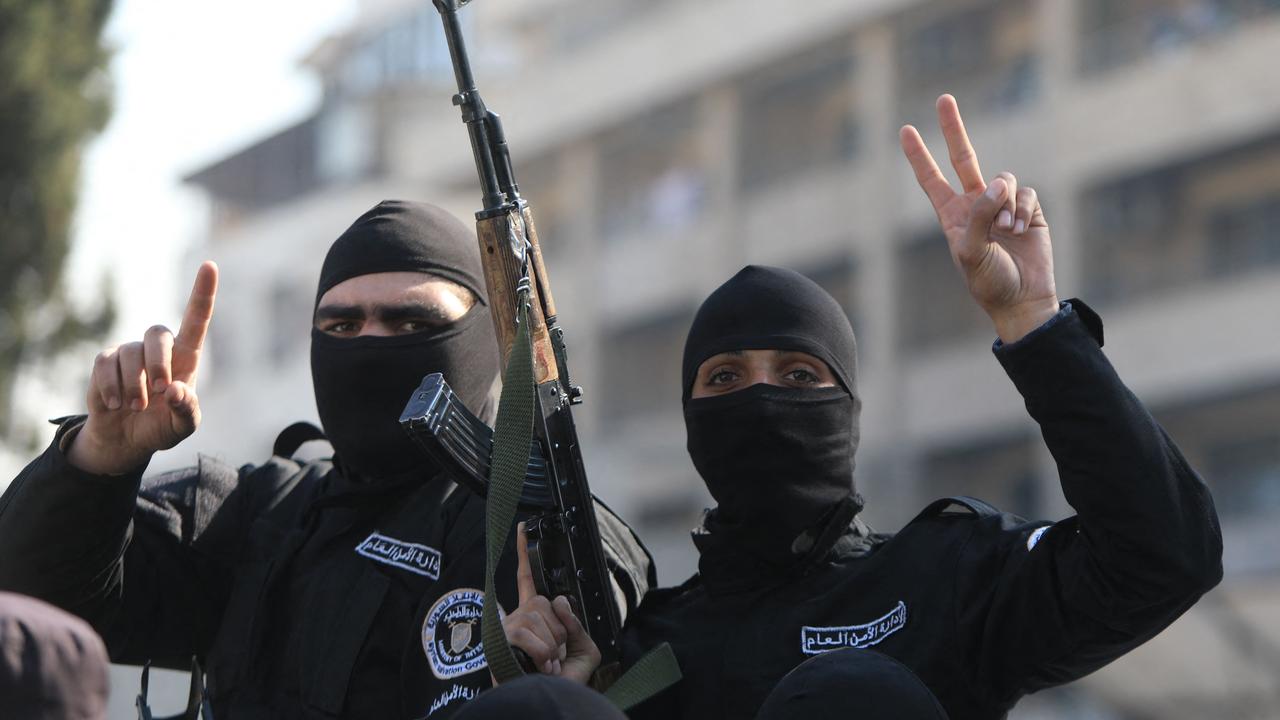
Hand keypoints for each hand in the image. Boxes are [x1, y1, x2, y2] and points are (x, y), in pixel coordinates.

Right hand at [67, 261, 218, 474]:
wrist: (128, 439)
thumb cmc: (163, 426)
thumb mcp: (184, 425)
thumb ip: (187, 409)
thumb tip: (175, 390)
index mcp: (185, 357)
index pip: (196, 319)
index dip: (203, 292)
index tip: (210, 265)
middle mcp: (158, 349)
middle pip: (158, 333)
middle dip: (158, 363)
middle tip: (160, 391)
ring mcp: (129, 352)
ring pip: (130, 353)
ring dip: (134, 385)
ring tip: (137, 407)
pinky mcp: (105, 362)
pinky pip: (105, 364)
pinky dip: (111, 387)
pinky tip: (115, 405)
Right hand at [498, 523, 600, 684]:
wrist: (548, 703)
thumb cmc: (563, 683)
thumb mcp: (584, 650)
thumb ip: (577, 623)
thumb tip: (559, 601)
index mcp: (535, 617)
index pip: (528, 579)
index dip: (525, 553)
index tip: (523, 528)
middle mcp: (516, 618)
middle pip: (543, 602)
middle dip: (559, 632)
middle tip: (556, 656)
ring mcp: (505, 629)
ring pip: (538, 617)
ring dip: (552, 646)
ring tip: (548, 665)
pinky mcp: (498, 642)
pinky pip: (527, 632)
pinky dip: (542, 653)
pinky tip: (540, 667)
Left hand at [900, 94, 1058, 342]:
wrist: (1023, 299)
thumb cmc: (989, 281)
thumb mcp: (971, 252)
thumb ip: (979, 215)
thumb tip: (996, 184)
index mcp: (952, 216)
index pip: (931, 179)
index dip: (919, 156)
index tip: (905, 130)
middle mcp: (975, 205)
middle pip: (963, 157)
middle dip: (953, 128)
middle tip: (944, 98)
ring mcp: (1003, 205)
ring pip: (1003, 178)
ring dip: (1005, 201)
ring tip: (1007, 230)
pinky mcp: (1029, 209)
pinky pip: (1025, 191)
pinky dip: (1022, 208)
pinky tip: (1021, 229)